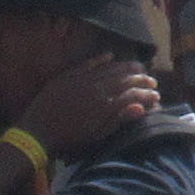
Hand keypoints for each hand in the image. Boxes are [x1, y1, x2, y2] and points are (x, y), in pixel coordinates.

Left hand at [24, 52, 162, 153]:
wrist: (37, 132)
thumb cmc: (69, 139)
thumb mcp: (97, 135)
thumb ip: (118, 119)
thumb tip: (141, 106)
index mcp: (106, 104)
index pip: (133, 94)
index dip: (147, 95)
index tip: (157, 96)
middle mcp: (97, 88)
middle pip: (124, 79)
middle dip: (141, 79)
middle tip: (152, 81)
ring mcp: (82, 80)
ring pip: (109, 68)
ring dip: (125, 66)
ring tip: (138, 66)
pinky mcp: (68, 76)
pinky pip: (88, 63)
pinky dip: (100, 59)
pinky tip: (109, 55)